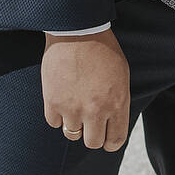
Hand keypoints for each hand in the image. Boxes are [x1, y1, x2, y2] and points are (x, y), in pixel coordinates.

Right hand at [42, 29, 130, 150]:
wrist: (78, 31)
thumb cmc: (103, 49)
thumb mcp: (122, 75)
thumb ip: (118, 101)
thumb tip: (112, 120)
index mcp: (117, 104)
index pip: (115, 140)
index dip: (110, 141)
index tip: (106, 137)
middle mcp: (95, 111)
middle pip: (93, 143)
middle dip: (92, 134)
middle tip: (89, 121)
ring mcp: (72, 109)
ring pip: (72, 134)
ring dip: (74, 123)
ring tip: (75, 104)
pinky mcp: (53, 103)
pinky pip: (54, 123)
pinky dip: (57, 114)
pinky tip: (62, 99)